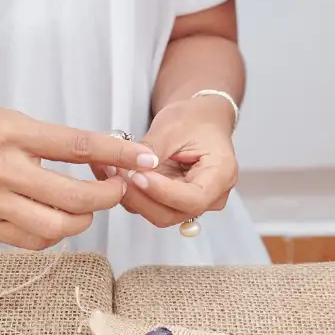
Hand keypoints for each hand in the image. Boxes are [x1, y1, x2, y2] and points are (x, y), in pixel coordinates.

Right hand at [0, 104, 158, 249]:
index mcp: (10, 132)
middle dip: (108, 197)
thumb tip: (96, 155)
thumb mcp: (4, 117)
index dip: (118, 154)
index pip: (78, 146)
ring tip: (86, 206)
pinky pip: (34, 240)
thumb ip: (46, 139)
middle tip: (118, 189)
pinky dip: (55, 233)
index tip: (144, 158)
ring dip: (84, 219)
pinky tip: (56, 218)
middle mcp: (2, 170)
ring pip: (58, 227)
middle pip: (75, 197)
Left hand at [108, 96, 237, 228]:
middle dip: (142, 196)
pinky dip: (132, 195)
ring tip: (113, 171)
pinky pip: (151, 207)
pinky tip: (117, 176)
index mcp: (221, 175)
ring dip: (133, 197)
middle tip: (118, 172)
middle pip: (174, 212)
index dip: (163, 192)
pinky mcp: (174, 204)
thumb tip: (134, 166)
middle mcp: (211, 196)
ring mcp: (191, 203)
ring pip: (159, 214)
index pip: (193, 198)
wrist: (198, 121)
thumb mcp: (174, 125)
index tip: (139, 176)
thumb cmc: (195, 120)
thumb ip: (154, 149)